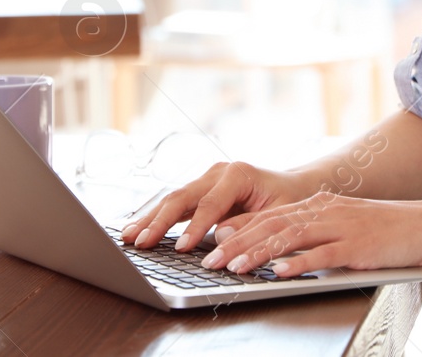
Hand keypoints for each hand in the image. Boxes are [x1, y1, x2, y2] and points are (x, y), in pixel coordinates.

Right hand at [119, 160, 317, 252]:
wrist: (293, 187)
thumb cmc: (289, 200)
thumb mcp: (278, 214)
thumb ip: (249, 224)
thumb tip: (219, 237)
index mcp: (237, 174)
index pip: (210, 203)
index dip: (195, 227)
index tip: (181, 248)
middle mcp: (217, 173)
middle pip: (182, 197)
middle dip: (160, 221)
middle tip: (141, 242)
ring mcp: (205, 180)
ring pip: (172, 199)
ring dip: (149, 219)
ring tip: (128, 237)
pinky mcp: (199, 192)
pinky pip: (174, 206)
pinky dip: (155, 218)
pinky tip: (137, 229)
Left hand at [197, 192, 421, 277]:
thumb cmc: (387, 230)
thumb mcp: (344, 223)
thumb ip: (314, 232)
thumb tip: (281, 249)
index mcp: (319, 205)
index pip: (270, 215)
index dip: (239, 227)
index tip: (213, 238)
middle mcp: (325, 211)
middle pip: (272, 224)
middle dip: (237, 242)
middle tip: (210, 258)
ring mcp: (341, 227)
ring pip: (290, 238)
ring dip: (259, 253)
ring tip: (235, 266)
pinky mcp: (358, 247)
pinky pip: (323, 255)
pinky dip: (299, 263)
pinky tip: (280, 272)